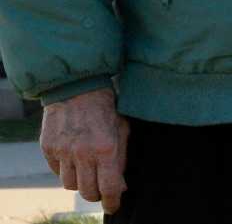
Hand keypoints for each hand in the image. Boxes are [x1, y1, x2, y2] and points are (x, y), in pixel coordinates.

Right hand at [40, 87, 128, 211]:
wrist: (78, 87)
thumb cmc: (106, 107)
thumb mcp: (122, 129)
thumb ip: (121, 158)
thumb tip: (119, 186)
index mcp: (106, 148)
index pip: (108, 187)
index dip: (111, 201)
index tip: (113, 206)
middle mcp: (83, 153)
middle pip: (87, 191)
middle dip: (96, 194)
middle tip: (101, 189)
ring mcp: (63, 151)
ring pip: (70, 185)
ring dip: (80, 182)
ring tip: (87, 171)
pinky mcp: (48, 148)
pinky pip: (57, 171)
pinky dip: (66, 170)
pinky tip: (74, 159)